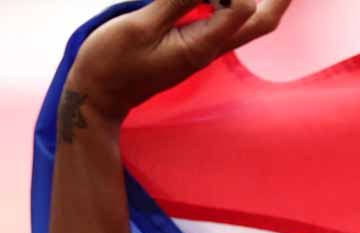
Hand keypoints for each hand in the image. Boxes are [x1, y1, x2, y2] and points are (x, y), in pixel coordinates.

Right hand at [66, 0, 292, 124]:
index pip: (243, 9)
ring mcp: (203, 49)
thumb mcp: (140, 27)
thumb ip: (178, 0)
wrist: (96, 96)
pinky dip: (229, 0)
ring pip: (247, 21)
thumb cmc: (111, 64)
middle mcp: (210, 49)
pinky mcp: (191, 45)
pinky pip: (223, 20)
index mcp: (201, 47)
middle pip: (263, 22)